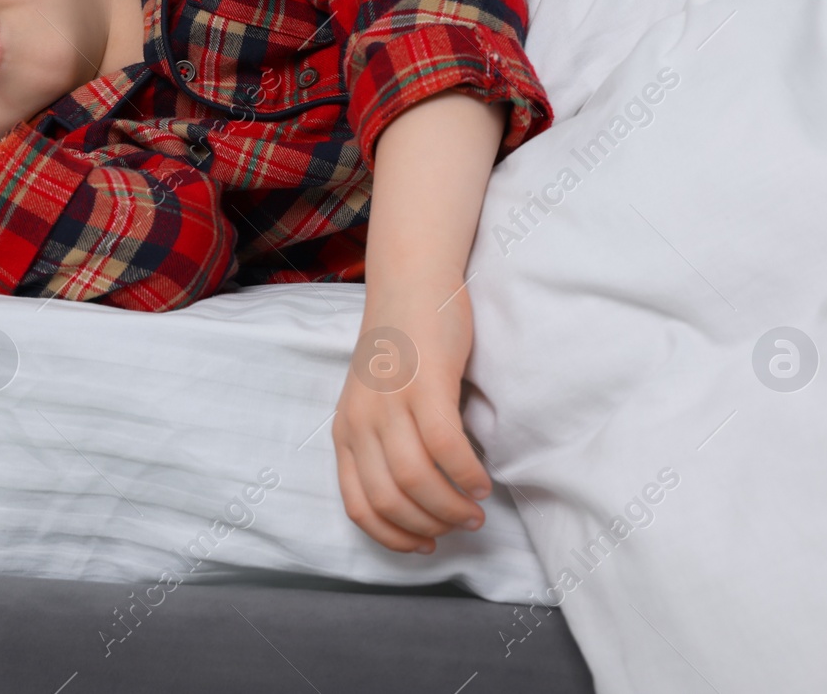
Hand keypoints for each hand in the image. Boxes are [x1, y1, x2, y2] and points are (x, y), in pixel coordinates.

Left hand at [332, 291, 492, 553]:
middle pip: (390, 500)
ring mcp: (389, 402)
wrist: (410, 282)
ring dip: (451, 506)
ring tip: (476, 509)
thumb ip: (385, 443)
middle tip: (463, 526)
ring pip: (415, 480)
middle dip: (430, 526)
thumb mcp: (375, 401)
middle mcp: (360, 420)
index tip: (425, 545)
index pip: (358, 506)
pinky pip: (445, 447)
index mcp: (345, 430)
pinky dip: (466, 473)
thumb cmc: (402, 344)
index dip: (393, 537)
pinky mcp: (423, 383)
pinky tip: (482, 479)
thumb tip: (418, 498)